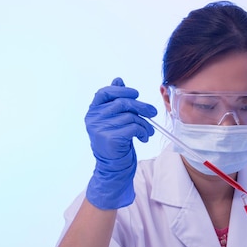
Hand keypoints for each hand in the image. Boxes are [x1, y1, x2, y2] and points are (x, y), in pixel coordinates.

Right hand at [85, 78, 156, 209]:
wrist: (113, 166)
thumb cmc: (116, 140)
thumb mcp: (115, 119)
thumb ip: (116, 100)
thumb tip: (119, 80)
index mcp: (93, 111)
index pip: (104, 93)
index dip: (121, 91)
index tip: (136, 93)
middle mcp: (93, 118)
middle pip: (122, 103)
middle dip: (141, 107)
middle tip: (153, 113)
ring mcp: (100, 128)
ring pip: (130, 116)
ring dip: (144, 124)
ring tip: (149, 132)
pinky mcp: (110, 138)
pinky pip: (133, 127)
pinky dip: (143, 131)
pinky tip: (144, 137)